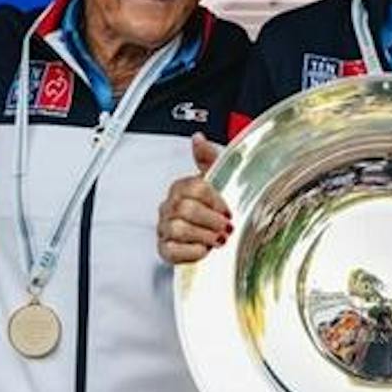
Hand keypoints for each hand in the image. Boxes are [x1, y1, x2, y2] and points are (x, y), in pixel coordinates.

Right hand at [156, 133, 230, 264]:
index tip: (227, 210)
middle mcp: (169, 207)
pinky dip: (192, 252)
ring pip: (179, 229)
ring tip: (216, 240)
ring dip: (204, 236)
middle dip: (211, 220)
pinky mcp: (165, 249)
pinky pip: (172, 251)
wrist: (212, 237)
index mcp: (181, 188)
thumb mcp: (216, 182)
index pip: (196, 188)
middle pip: (187, 209)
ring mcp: (165, 228)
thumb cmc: (213, 209)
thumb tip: (198, 138)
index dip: (216, 201)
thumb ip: (208, 159)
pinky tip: (203, 249)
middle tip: (225, 228)